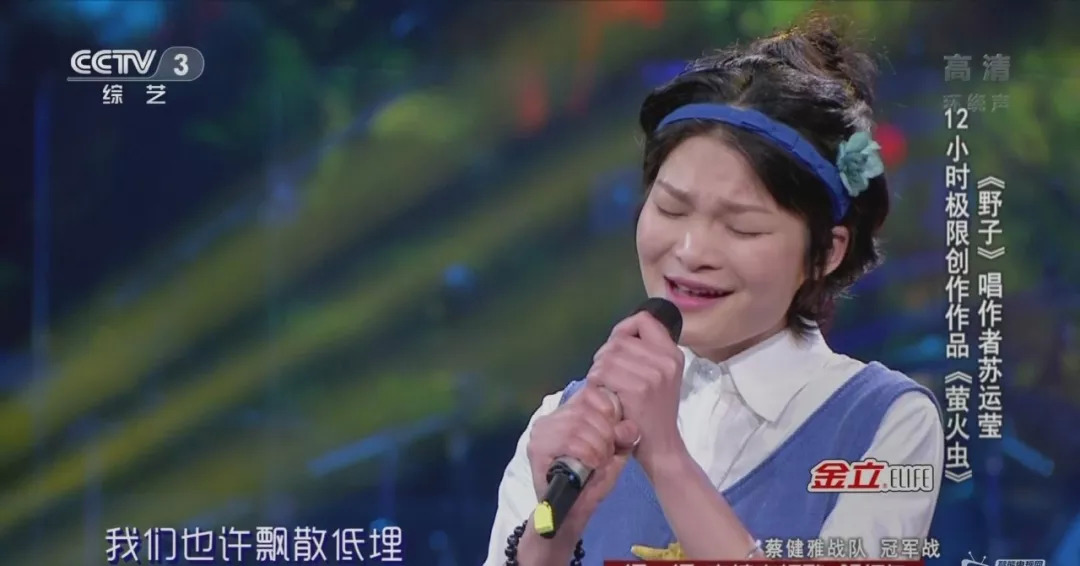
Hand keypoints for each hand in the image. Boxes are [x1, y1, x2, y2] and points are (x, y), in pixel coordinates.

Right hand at [525, 384, 639, 529]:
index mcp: (570, 410)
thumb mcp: (616, 454)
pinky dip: (588, 453)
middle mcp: (553, 415)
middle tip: (607, 453)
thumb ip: (624, 437)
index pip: (593, 392)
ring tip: (599, 461)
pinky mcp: (537, 447)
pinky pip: (570, 440)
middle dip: (606, 433)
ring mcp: (542, 430)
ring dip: (598, 445)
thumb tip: (628, 427)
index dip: (610, 411)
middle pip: (588, 407)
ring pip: (579, 423)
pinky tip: (591, 465)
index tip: (614, 434)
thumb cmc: (592, 480)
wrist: (569, 513)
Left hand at [586, 310, 686, 471]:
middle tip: (604, 375)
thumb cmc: (654, 413)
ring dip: (597, 370)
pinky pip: (604, 373)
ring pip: (608, 355)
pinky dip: (596, 383)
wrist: (661, 447)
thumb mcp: (660, 378)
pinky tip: (603, 395)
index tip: (616, 345)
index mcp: (673, 354)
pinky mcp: (638, 389)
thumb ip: (645, 354)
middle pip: (620, 339)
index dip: (624, 328)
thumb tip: (617, 336)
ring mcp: (654, 374)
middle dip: (604, 354)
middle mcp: (666, 360)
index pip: (644, 320)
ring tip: (603, 386)